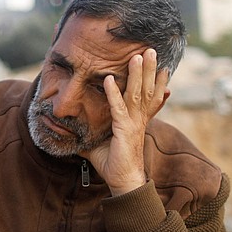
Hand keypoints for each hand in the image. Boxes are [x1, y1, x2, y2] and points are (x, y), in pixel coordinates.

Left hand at [82, 48, 169, 195]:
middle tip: (150, 48)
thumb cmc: (114, 165)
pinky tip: (110, 79)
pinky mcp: (124, 130)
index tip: (160, 65)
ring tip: (138, 54)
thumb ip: (88, 135)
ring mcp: (133, 124)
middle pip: (146, 89)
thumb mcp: (99, 145)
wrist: (123, 183)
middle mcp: (138, 119)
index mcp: (136, 121)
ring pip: (137, 94)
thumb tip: (71, 131)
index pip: (148, 97)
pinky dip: (114, 93)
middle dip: (148, 68)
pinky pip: (118, 108)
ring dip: (137, 73)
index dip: (155, 81)